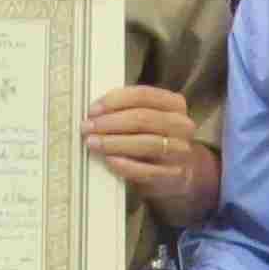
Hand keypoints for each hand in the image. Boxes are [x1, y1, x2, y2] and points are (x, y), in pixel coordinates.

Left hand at [84, 84, 201, 203]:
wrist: (176, 172)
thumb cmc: (154, 138)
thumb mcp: (147, 117)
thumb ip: (127, 109)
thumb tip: (95, 111)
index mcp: (174, 104)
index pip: (144, 95)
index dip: (115, 101)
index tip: (93, 109)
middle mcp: (181, 125)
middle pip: (143, 119)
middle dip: (110, 123)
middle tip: (87, 127)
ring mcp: (178, 150)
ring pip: (145, 143)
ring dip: (114, 143)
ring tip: (93, 143)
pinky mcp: (172, 174)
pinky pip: (146, 170)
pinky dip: (125, 165)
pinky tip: (110, 160)